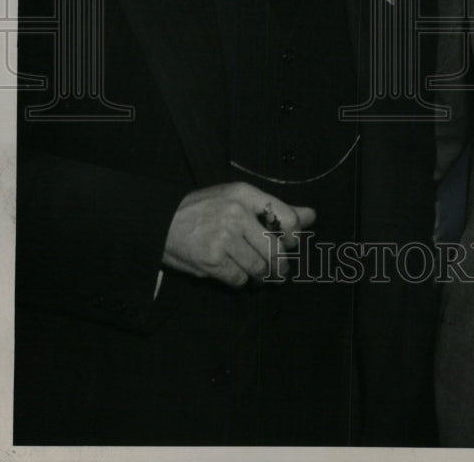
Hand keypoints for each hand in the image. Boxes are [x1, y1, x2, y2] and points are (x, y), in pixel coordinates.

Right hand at [162, 181, 315, 287]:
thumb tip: (312, 215)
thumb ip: (276, 209)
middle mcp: (235, 213)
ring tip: (256, 272)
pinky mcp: (211, 260)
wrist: (160, 221)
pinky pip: (239, 279)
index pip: (287, 218)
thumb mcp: (239, 200)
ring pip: (259, 267)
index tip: (289, 244)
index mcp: (245, 194)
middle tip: (278, 270)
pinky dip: (240, 280)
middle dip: (279, 265)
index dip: (294, 237)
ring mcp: (223, 237)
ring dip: (260, 275)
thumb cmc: (206, 209)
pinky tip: (235, 272)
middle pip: (275, 249)